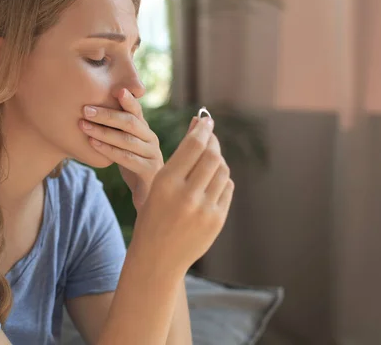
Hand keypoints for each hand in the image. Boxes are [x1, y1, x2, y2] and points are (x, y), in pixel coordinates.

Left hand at [80, 88, 163, 209]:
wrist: (146, 194)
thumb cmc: (131, 165)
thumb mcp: (124, 144)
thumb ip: (116, 128)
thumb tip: (89, 108)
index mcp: (144, 130)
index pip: (136, 111)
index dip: (128, 100)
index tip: (116, 89)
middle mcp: (151, 139)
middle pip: (130, 122)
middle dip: (107, 114)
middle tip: (85, 109)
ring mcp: (152, 155)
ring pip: (127, 140)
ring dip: (103, 131)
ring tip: (83, 125)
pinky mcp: (149, 171)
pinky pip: (127, 158)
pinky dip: (108, 150)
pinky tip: (93, 144)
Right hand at [131, 114, 234, 274]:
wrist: (157, 258)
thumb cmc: (153, 215)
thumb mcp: (158, 185)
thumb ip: (180, 158)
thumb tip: (200, 127)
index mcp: (166, 183)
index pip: (193, 146)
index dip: (203, 129)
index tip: (206, 120)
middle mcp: (186, 195)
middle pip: (212, 156)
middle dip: (213, 142)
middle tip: (210, 136)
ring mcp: (204, 210)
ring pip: (223, 171)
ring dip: (218, 161)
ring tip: (209, 159)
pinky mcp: (217, 220)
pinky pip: (227, 188)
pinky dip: (222, 179)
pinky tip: (213, 180)